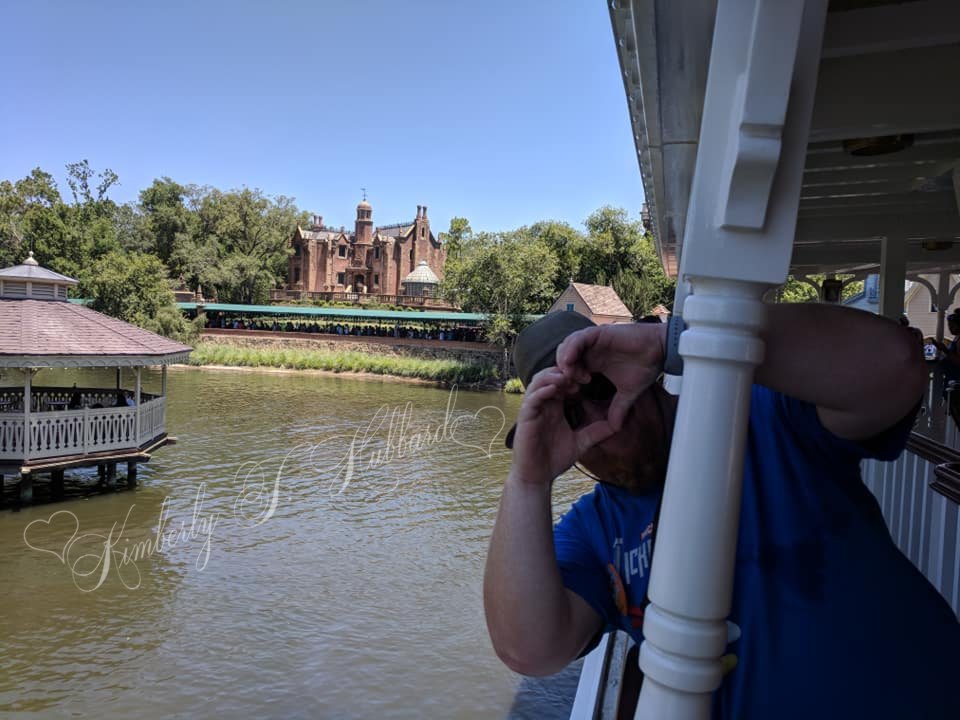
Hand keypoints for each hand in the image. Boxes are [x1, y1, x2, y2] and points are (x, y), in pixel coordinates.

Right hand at [510, 368, 615, 484]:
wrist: (537, 478)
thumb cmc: (554, 459)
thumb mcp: (581, 442)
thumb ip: (596, 431)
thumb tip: (618, 426)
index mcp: (555, 407)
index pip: (562, 383)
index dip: (575, 376)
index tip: (591, 378)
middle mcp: (543, 405)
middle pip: (550, 376)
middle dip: (565, 372)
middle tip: (582, 375)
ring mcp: (533, 410)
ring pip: (538, 383)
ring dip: (552, 377)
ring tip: (568, 378)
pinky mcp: (525, 418)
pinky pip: (532, 399)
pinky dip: (542, 391)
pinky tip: (554, 390)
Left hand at [555, 323, 666, 429]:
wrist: (660, 350)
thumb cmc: (645, 366)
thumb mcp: (628, 392)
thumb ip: (619, 407)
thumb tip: (616, 427)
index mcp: (593, 362)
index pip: (569, 369)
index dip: (566, 381)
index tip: (572, 394)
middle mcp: (590, 350)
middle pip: (563, 358)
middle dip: (561, 372)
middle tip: (570, 386)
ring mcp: (592, 341)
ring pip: (566, 347)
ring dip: (564, 362)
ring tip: (571, 376)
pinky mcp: (598, 333)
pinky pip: (577, 339)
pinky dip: (571, 349)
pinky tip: (571, 362)